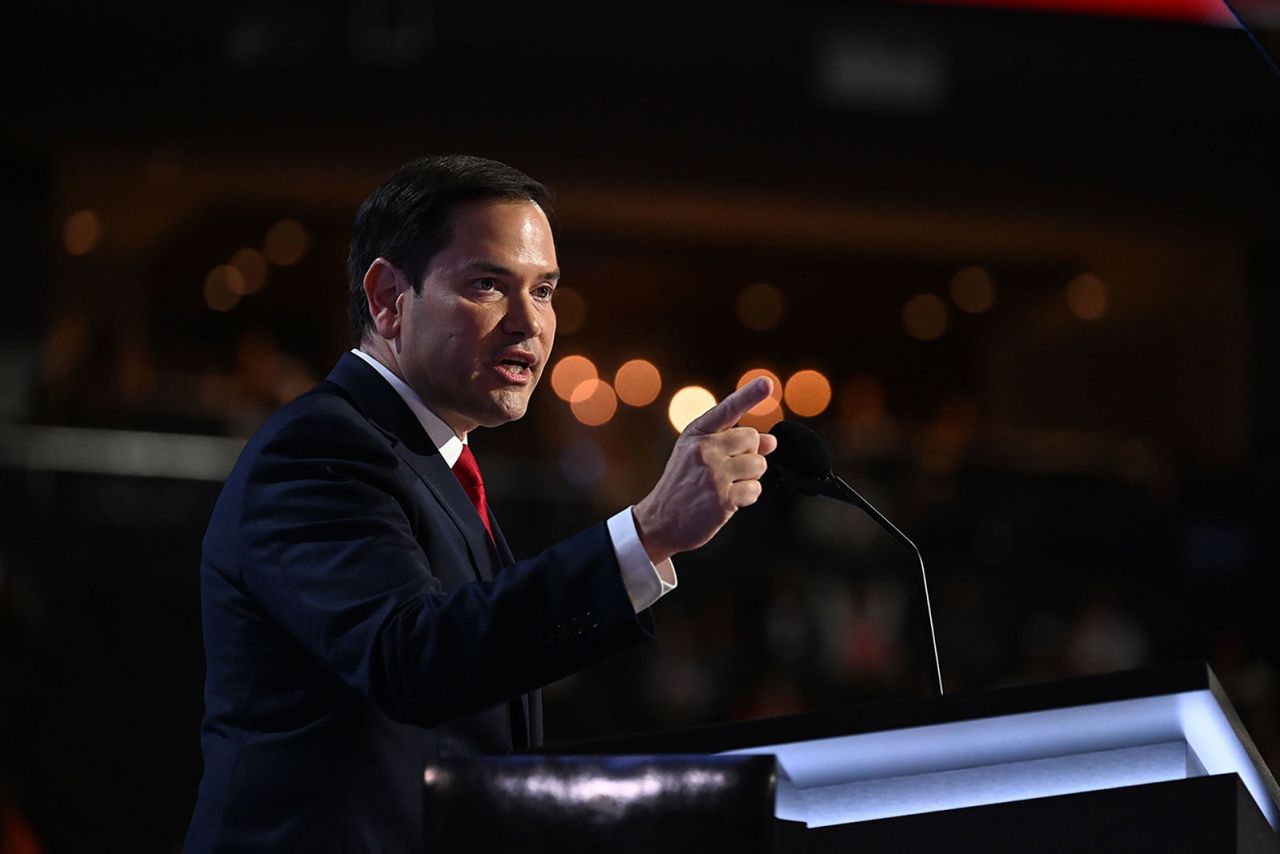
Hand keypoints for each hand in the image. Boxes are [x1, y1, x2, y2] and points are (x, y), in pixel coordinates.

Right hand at [632, 378, 778, 563]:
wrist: (660, 521)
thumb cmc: (683, 484)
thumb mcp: (698, 455)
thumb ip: (733, 443)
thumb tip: (771, 440)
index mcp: (696, 434)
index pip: (728, 409)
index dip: (750, 395)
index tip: (767, 383)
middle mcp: (704, 450)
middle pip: (752, 438)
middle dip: (749, 454)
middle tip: (728, 469)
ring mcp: (714, 474)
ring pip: (759, 464)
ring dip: (750, 477)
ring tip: (727, 485)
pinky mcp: (723, 499)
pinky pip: (755, 490)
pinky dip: (747, 497)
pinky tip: (728, 501)